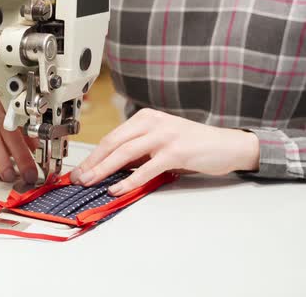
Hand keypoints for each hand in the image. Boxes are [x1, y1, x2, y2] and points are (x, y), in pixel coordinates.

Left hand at [70, 109, 259, 195]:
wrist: (227, 145)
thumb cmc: (191, 145)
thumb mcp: (159, 142)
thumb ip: (137, 152)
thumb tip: (108, 168)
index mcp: (144, 118)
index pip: (112, 137)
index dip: (93, 155)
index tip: (80, 169)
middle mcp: (152, 122)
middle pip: (113, 142)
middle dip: (93, 162)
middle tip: (79, 178)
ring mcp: (164, 135)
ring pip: (125, 152)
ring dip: (104, 169)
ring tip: (91, 182)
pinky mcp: (176, 151)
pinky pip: (146, 168)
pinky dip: (129, 180)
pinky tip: (117, 188)